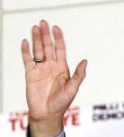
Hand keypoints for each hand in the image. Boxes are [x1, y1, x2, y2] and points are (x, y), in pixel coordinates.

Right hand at [21, 20, 86, 136]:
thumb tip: (85, 61)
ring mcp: (40, 69)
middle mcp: (51, 67)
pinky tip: (25, 42)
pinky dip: (26, 51)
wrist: (47, 114)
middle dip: (46, 35)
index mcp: (63, 69)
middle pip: (48, 47)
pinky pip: (27, 60)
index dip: (58, 39)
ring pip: (38, 50)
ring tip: (35, 27)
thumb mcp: (73, 89)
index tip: (56, 28)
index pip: (60, 50)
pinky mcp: (30, 74)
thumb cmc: (62, 103)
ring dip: (36, 39)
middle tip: (43, 22)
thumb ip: (78, 75)